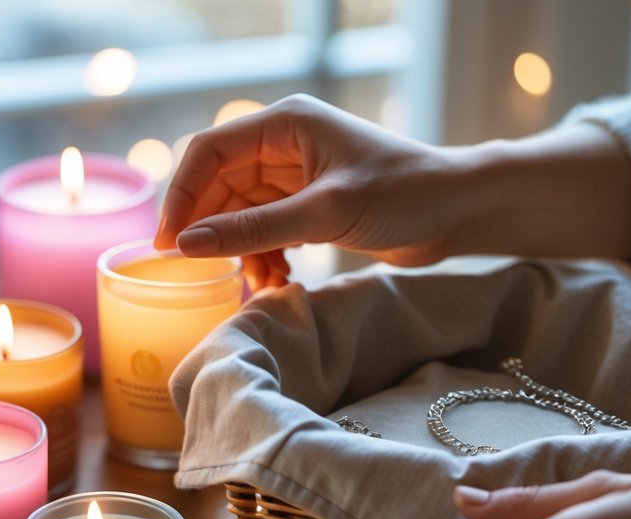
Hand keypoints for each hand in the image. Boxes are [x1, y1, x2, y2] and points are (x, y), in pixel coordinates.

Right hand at [154, 94, 630, 287]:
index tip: (168, 244)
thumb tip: (188, 246)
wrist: (461, 212)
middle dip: (209, 229)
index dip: (182, 195)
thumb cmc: (406, 195)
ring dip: (239, 249)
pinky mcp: (308, 205)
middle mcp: (284, 144)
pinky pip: (264, 229)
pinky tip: (277, 279)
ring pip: (239, 213)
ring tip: (256, 281)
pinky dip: (263, 255)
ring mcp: (295, 176)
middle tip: (200, 272)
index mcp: (286, 124)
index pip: (210, 152)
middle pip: (218, 185)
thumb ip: (254, 229)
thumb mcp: (324, 213)